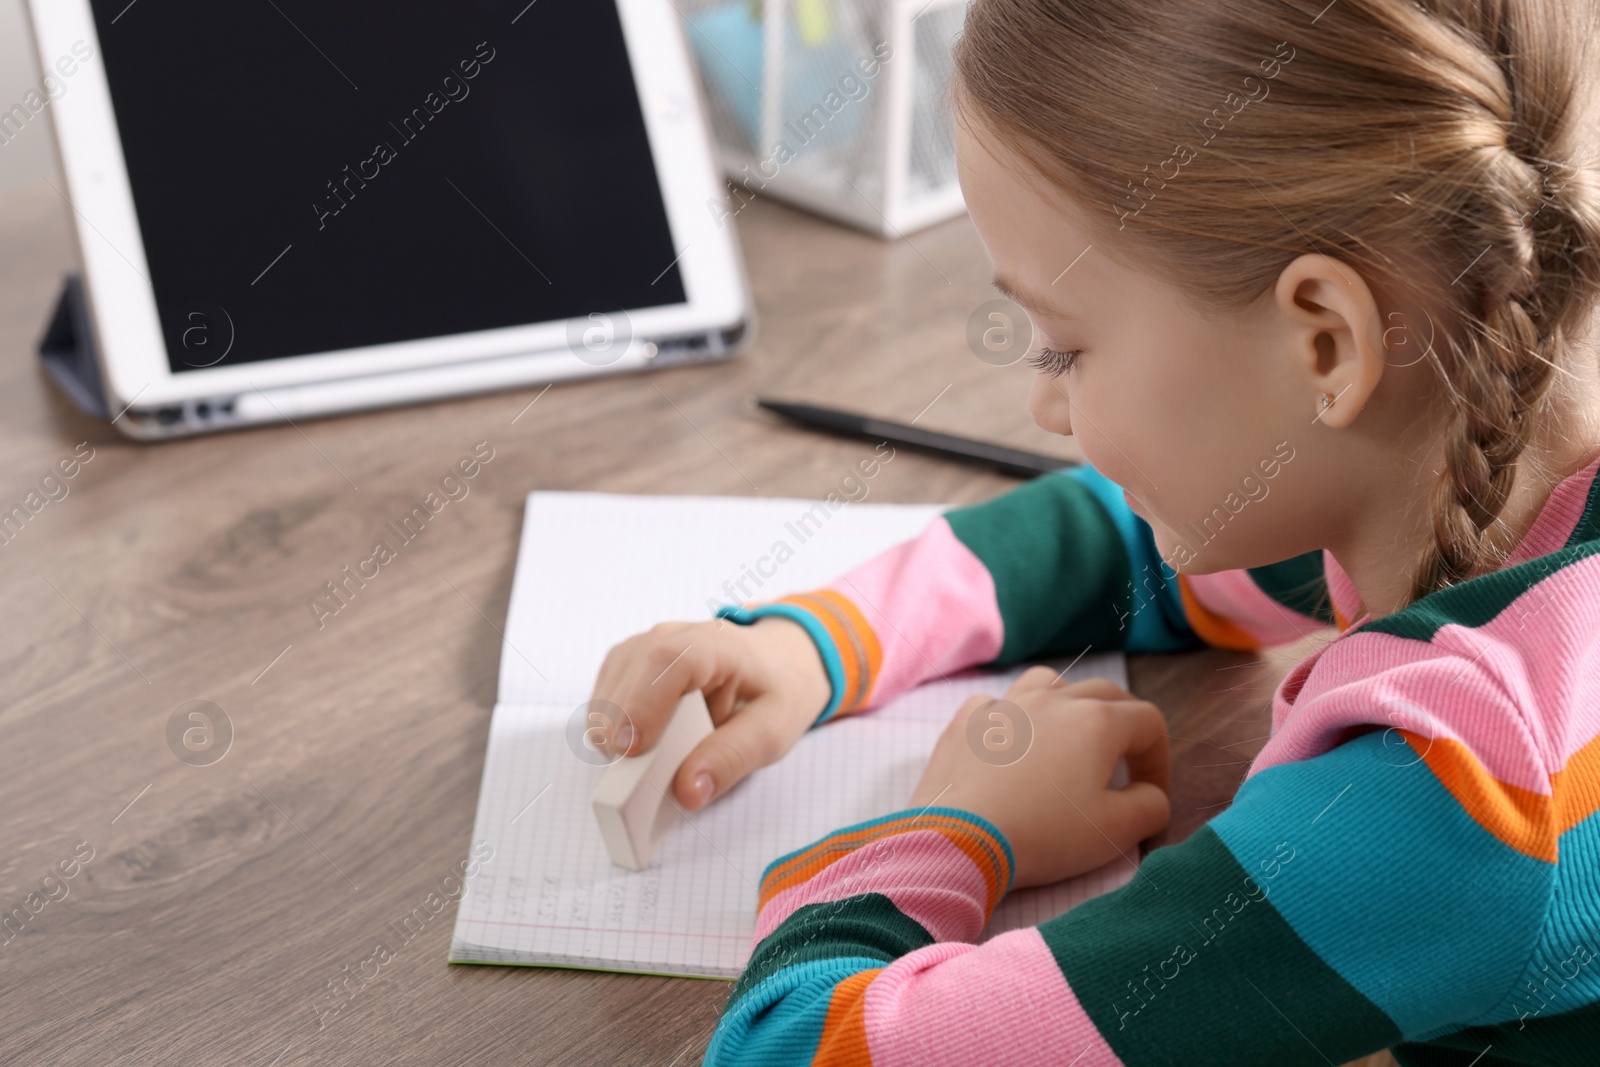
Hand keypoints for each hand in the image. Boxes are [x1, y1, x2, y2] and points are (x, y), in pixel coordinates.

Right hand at [587, 616, 831, 810]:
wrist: (775, 662)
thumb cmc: (775, 691)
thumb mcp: (774, 731)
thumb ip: (732, 759)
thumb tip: (687, 792)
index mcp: (711, 643)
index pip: (665, 663)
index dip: (642, 705)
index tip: (631, 752)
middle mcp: (665, 637)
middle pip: (624, 687)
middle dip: (629, 742)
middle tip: (654, 783)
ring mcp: (638, 650)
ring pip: (605, 702)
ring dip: (621, 743)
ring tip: (661, 763)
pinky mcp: (623, 669)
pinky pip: (604, 710)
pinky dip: (618, 737)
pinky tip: (651, 747)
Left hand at [908, 667, 1170, 888]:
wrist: (960, 840)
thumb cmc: (1043, 835)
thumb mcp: (1115, 832)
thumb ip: (1150, 806)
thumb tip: (1151, 794)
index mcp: (1096, 722)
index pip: (1148, 722)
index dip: (1159, 757)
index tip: (1151, 792)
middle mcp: (1052, 700)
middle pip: (1104, 694)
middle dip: (1124, 726)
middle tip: (1124, 764)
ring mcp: (1005, 705)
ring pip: (1050, 683)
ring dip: (1070, 704)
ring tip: (1070, 739)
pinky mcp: (967, 721)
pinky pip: (998, 705)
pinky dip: (1014, 720)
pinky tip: (1011, 748)